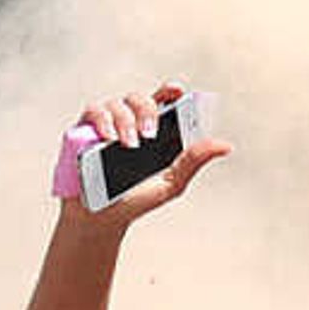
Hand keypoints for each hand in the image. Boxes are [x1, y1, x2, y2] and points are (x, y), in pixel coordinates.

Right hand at [60, 81, 228, 228]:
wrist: (100, 219)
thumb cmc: (135, 199)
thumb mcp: (170, 183)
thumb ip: (193, 161)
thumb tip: (225, 145)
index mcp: (150, 128)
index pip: (162, 99)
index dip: (170, 90)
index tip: (177, 91)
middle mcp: (128, 120)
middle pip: (140, 98)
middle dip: (147, 111)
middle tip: (150, 134)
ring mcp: (105, 123)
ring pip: (117, 104)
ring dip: (125, 121)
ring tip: (128, 144)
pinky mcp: (83, 130)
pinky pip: (93, 112)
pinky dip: (102, 121)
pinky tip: (108, 137)